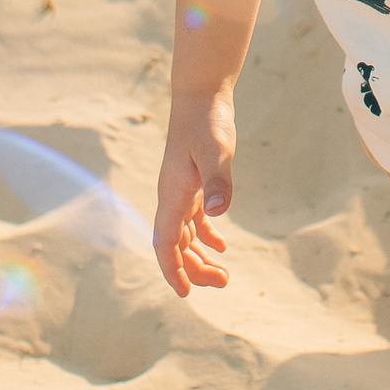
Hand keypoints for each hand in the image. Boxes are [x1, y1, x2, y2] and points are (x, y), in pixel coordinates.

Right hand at [155, 100, 234, 294]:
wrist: (201, 95)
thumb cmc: (206, 121)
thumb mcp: (216, 151)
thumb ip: (218, 180)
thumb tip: (219, 212)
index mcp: (173, 194)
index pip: (165, 243)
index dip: (172, 269)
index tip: (184, 293)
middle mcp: (173, 196)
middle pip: (176, 245)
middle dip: (194, 269)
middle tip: (223, 283)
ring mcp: (182, 189)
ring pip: (185, 235)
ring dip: (200, 257)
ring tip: (223, 275)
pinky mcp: (194, 181)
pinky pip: (194, 218)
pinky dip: (205, 235)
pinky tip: (221, 245)